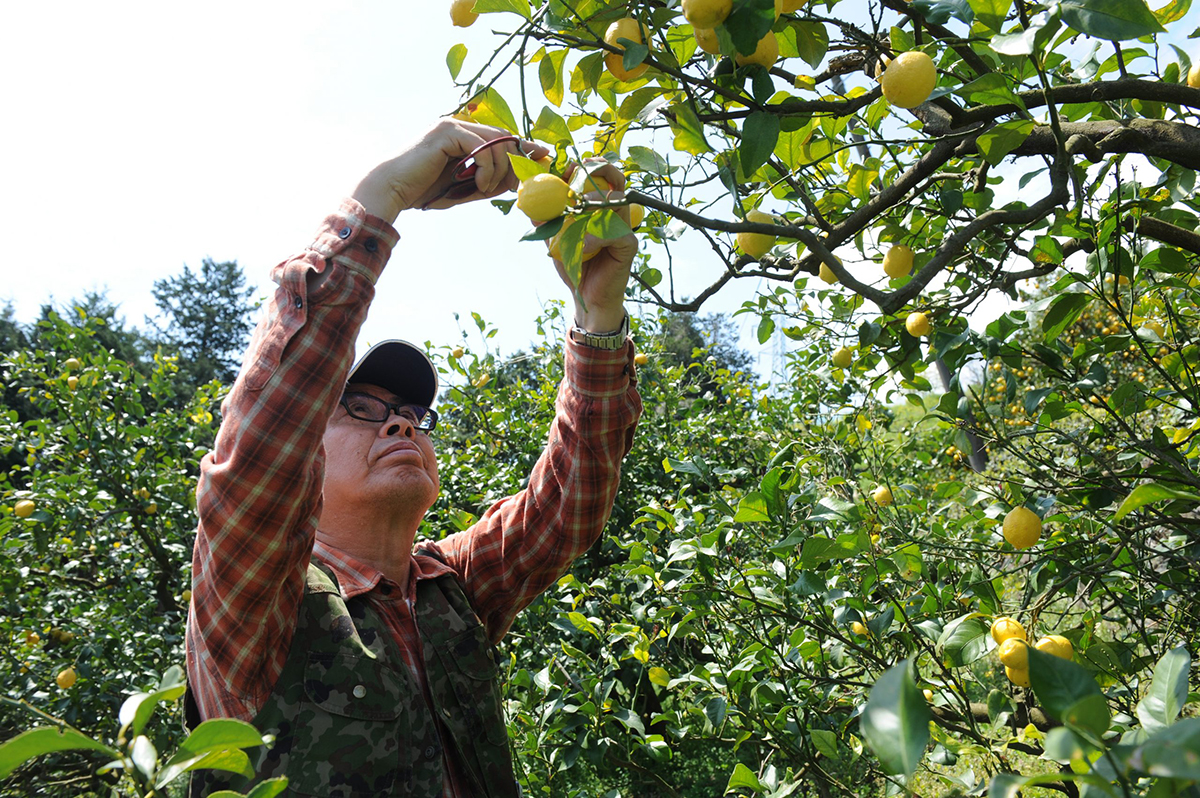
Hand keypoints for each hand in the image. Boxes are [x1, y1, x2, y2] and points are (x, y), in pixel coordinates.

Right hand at [352, 119, 549, 222]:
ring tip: (486, 189)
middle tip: (519, 184)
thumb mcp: (466, 188)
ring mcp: (453, 125)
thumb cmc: (426, 191)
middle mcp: (460, 124)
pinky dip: (486, 168)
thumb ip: (490, 181)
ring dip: (499, 170)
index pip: (501, 137)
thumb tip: (516, 181)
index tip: (544, 156)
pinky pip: (482, 147)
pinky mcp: (447, 131)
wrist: (394, 191)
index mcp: (463, 136)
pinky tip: (478, 184)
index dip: (524, 146)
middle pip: (504, 137)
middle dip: (518, 160)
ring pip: (496, 142)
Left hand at [549, 160, 637, 332]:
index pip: (598, 176)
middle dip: (598, 169)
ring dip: (593, 203)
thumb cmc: (574, 266)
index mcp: (599, 206)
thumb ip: (546, 220)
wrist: (586, 297)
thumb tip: (527, 202)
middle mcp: (615, 212)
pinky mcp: (629, 245)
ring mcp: (625, 227)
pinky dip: (596, 237)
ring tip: (575, 214)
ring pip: (617, 201)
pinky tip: (583, 247)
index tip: (565, 168)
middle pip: (615, 178)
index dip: (584, 167)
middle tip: (580, 171)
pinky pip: (616, 232)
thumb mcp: (555, 239)